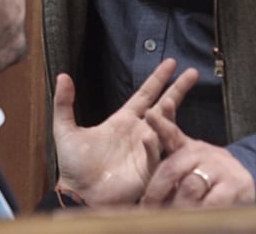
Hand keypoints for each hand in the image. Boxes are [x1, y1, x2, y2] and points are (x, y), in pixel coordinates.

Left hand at [53, 58, 198, 205]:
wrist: (79, 194)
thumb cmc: (74, 166)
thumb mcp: (66, 130)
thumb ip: (64, 103)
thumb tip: (62, 75)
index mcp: (123, 121)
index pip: (145, 94)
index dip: (158, 79)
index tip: (171, 62)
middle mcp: (139, 132)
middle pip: (163, 106)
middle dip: (178, 89)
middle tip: (193, 72)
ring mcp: (146, 150)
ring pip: (163, 128)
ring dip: (168, 114)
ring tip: (169, 101)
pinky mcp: (147, 170)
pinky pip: (155, 154)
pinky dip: (154, 144)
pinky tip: (148, 135)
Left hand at [140, 100, 255, 206]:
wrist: (242, 182)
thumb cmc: (205, 174)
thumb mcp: (185, 164)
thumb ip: (166, 163)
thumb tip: (144, 156)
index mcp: (186, 148)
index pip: (171, 133)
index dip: (160, 124)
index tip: (149, 114)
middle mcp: (203, 153)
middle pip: (173, 168)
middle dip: (156, 190)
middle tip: (147, 206)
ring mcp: (220, 168)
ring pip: (190, 187)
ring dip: (175, 205)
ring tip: (166, 215)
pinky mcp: (235, 186)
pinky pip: (212, 203)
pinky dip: (198, 212)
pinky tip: (193, 217)